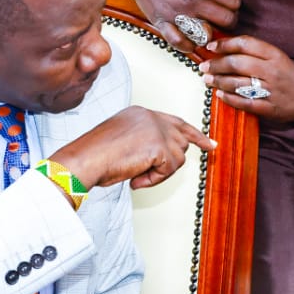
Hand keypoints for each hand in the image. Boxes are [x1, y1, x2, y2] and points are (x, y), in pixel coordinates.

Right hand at [50, 106, 214, 190]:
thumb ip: (143, 144)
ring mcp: (156, 129)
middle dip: (176, 160)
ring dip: (160, 173)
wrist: (84, 160)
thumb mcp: (122, 142)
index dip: (193, 134)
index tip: (209, 143)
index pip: (175, 122)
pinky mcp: (158, 145)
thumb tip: (161, 159)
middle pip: (181, 140)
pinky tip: (136, 179)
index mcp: (140, 114)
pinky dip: (154, 179)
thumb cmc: (94, 156)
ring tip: (137, 175)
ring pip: (177, 157)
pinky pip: (169, 169)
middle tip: (191, 158)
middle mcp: (150, 117)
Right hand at [104, 0, 240, 52]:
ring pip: (208, 34)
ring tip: (209, 29)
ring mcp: (177, 14)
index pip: (233, 1)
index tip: (230, 4)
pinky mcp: (162, 22)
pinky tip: (191, 41)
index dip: (235, 4)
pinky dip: (188, 45)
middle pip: (227, 19)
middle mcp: (192, 1)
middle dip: (229, 20)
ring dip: (211, 33)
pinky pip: (180, 43)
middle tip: (224, 19)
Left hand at [199, 35, 293, 122]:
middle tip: (204, 66)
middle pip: (237, 63)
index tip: (212, 46)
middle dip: (216, 64)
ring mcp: (271, 90)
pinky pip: (245, 103)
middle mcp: (272, 71)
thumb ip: (257, 53)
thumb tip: (228, 49)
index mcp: (275, 55)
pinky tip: (220, 94)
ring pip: (238, 83)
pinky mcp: (270, 108)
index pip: (245, 44)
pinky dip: (230, 98)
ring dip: (219, 81)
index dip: (225, 44)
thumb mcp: (279, 57)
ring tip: (207, 79)